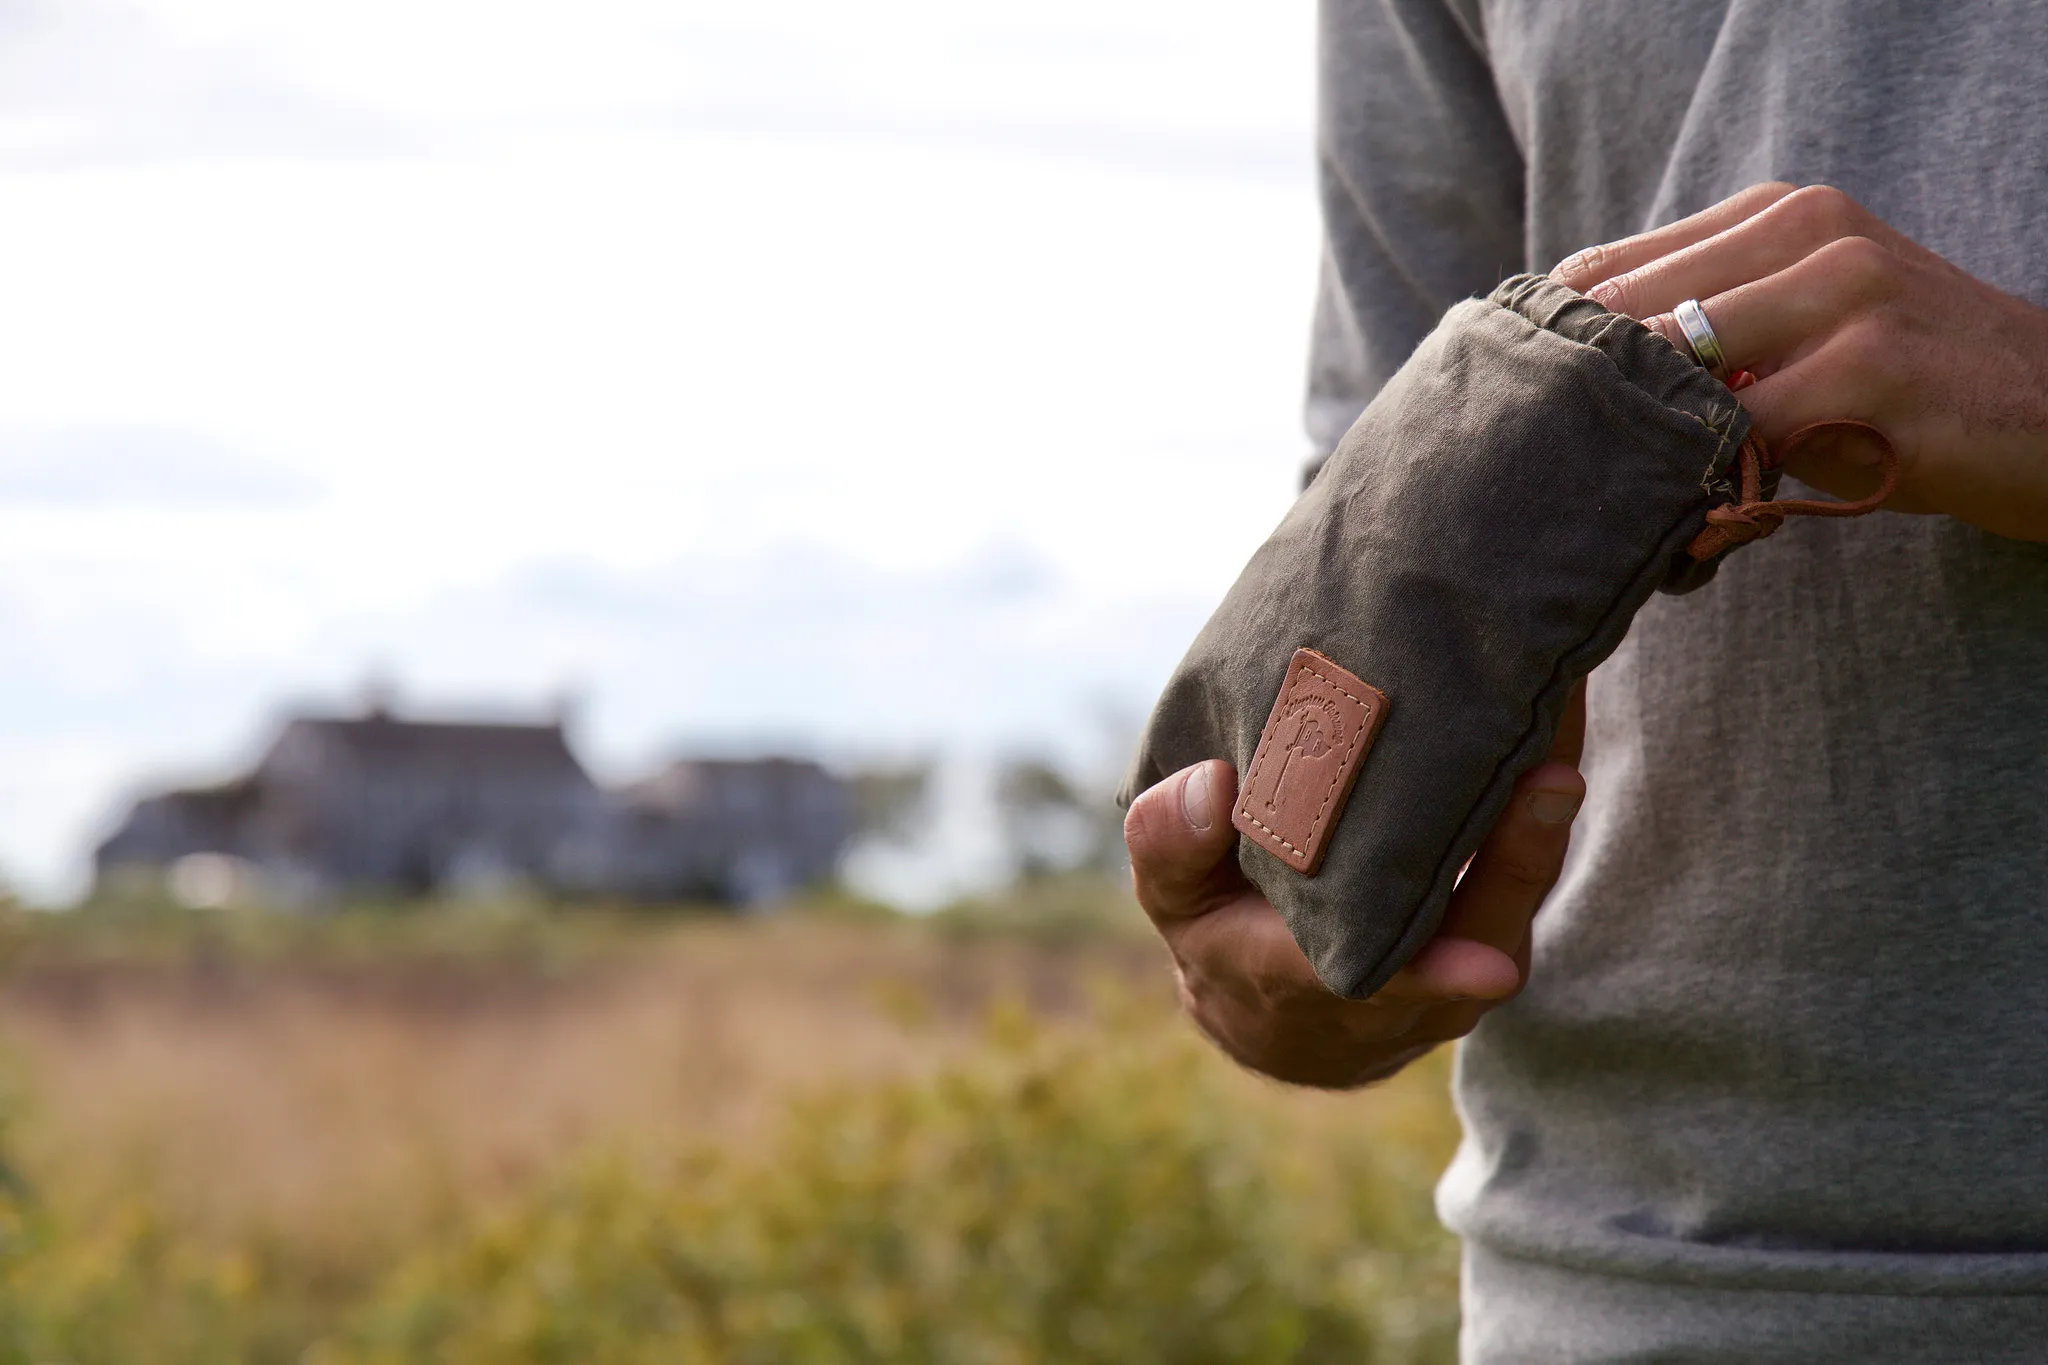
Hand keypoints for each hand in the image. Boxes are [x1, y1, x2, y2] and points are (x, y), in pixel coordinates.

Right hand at [1123, 685, 1585, 1088]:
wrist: (1276, 1010)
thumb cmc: (1217, 928)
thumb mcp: (1172, 892)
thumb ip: (1170, 845)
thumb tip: (1208, 784)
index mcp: (1303, 988)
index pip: (1372, 986)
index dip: (1431, 974)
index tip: (1485, 966)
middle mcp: (1398, 999)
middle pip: (1475, 944)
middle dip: (1517, 867)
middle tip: (1550, 779)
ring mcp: (1457, 977)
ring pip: (1511, 913)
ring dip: (1544, 831)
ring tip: (1560, 731)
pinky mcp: (1491, 941)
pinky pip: (1522, 883)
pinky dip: (1540, 816)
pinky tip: (1551, 728)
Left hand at [1552, 182, 2047, 541]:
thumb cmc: (1910, 392)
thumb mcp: (1806, 335)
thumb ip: (1704, 346)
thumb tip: (1567, 396)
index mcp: (1775, 215)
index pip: (1604, 272)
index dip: (1555, 354)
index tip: (1531, 420)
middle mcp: (1807, 231)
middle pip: (1624, 319)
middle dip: (1586, 408)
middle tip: (1565, 480)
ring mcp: (1844, 292)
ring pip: (1676, 375)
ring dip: (1643, 453)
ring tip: (1633, 509)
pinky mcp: (1873, 367)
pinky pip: (1744, 436)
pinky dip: (1710, 491)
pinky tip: (1706, 533)